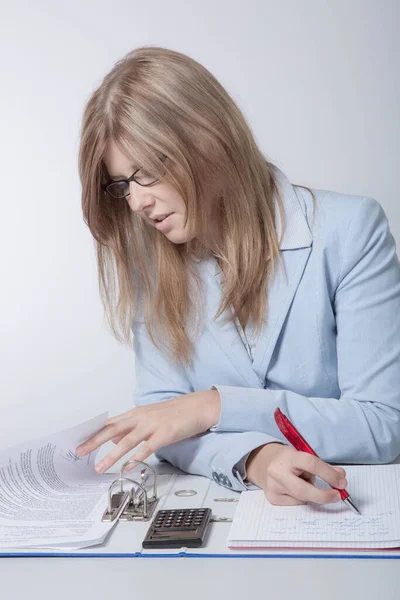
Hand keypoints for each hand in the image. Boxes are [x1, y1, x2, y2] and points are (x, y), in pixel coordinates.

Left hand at [75, 390, 220, 472]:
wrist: (198, 407)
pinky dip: (136, 459)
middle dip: (94, 441)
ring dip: (111, 455)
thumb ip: (131, 428)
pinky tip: (128, 467)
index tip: (78, 440)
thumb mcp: (149, 417)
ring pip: (127, 441)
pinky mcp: (164, 434)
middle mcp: (141, 418)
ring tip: (99, 467)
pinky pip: (147, 449)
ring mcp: (152, 426)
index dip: (93, 432)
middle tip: (79, 451)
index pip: (110, 423)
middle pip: (112, 430)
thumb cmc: (175, 413)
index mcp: (136, 413)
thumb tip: (114, 441)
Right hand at [245, 443, 346, 505]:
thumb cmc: (289, 459)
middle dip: (324, 496)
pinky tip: (295, 489)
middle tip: (338, 496)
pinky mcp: (272, 498)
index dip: (329, 475)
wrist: (264, 462)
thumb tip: (342, 478)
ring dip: (311, 493)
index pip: (311, 464)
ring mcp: (273, 487)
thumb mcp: (305, 456)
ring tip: (303, 481)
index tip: (342, 483)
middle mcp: (277, 472)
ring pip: (302, 498)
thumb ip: (324, 467)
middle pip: (303, 490)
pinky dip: (302, 498)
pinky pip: (296, 503)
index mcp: (288, 457)